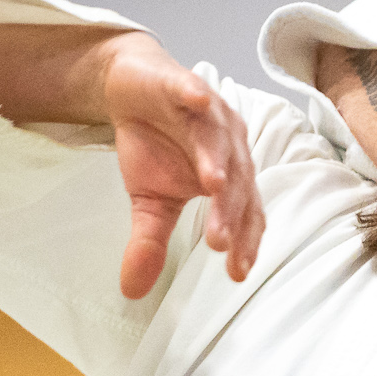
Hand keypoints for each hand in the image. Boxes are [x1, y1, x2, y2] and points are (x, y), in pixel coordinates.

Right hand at [95, 33, 265, 297]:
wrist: (132, 90)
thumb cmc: (153, 146)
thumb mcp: (148, 200)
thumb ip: (150, 241)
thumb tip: (131, 291)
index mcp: (231, 178)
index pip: (245, 215)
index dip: (244, 242)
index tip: (236, 274)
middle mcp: (230, 147)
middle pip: (237, 183)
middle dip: (229, 212)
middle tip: (219, 242)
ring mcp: (210, 114)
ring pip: (219, 140)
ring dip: (218, 160)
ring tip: (214, 185)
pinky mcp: (184, 84)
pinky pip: (193, 91)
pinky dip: (196, 96)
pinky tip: (198, 101)